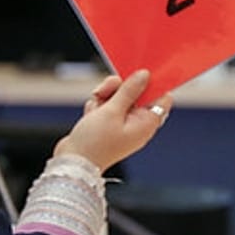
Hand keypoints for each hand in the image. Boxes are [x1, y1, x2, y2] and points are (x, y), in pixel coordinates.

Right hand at [53, 69, 172, 171]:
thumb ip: (129, 90)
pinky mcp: (109, 123)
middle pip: (137, 93)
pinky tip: (90, 114)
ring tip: (95, 107)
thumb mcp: (112, 111)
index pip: (161, 97)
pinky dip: (98, 106)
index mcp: (146, 123)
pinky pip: (107, 105)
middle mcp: (137, 123)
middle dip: (119, 89)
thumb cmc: (95, 143)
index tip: (139, 73)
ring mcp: (123, 123)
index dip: (152, 83)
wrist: (73, 161)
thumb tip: (144, 75)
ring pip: (119, 96)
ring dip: (105, 97)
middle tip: (106, 90)